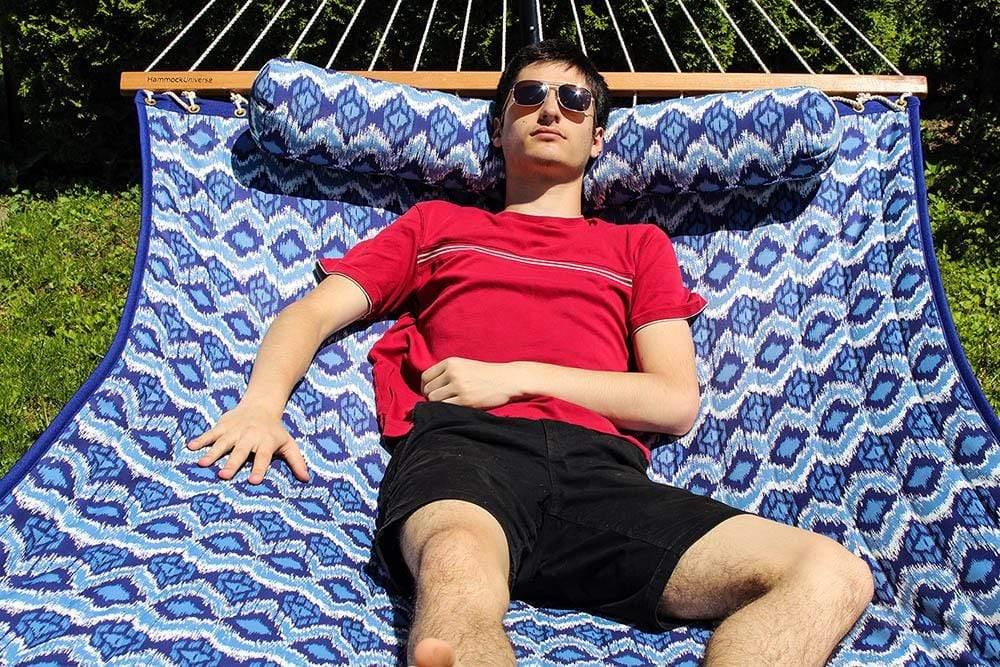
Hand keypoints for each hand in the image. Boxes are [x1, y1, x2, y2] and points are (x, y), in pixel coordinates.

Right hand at [185, 402, 309, 483]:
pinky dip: (201, 439)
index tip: (254, 481)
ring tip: (202, 464)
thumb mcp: (288, 443)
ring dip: (212, 453)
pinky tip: (190, 447)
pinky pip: (210, 433)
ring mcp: (234, 430)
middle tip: (224, 476)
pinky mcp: (223, 425)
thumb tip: (306, 479)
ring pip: (222, 442)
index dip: (259, 468)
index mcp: (266, 441)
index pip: (263, 456)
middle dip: (232, 463)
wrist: (261, 405)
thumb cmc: (274, 431)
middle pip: (240, 451)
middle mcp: (249, 436)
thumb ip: (296, 461)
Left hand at [420, 357, 522, 408]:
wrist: (507, 380)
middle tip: (443, 402)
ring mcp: (459, 387)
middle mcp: (453, 373)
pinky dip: (446, 411)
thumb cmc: (486, 375)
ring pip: (434, 400)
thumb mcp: (464, 366)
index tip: (432, 393)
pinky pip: (445, 408)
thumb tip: (427, 389)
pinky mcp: (466, 400)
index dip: (426, 387)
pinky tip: (456, 409)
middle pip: (428, 390)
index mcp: (451, 362)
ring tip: (450, 405)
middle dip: (432, 398)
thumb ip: (447, 373)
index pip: (426, 376)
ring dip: (438, 405)